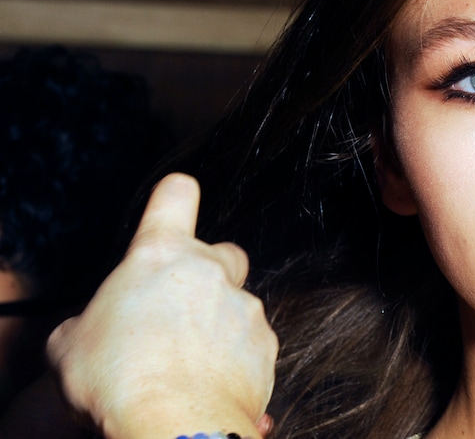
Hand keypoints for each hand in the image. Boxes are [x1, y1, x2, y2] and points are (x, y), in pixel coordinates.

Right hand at [47, 173, 278, 438]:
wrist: (173, 423)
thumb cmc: (118, 379)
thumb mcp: (70, 344)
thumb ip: (89, 321)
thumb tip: (92, 332)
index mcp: (159, 256)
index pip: (176, 196)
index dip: (174, 198)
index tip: (172, 205)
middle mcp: (210, 272)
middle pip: (223, 252)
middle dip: (208, 273)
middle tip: (179, 307)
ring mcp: (244, 307)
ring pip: (238, 303)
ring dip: (219, 325)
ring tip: (186, 363)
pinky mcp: (266, 345)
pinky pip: (253, 344)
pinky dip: (237, 359)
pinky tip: (209, 383)